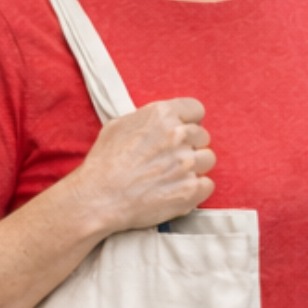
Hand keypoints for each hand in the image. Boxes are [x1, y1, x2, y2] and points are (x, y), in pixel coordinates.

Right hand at [65, 98, 214, 238]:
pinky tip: (178, 190)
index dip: (189, 121)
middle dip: (190, 146)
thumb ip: (147, 119)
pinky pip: (208, 185)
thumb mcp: (118, 125)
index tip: (182, 131)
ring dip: (194, 167)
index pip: (196, 109)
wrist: (99, 198)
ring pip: (208, 159)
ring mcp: (187, 163)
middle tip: (170, 159)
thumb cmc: (104, 163)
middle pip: (202, 136)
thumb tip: (159, 121)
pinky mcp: (191, 190)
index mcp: (162, 115)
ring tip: (173, 176)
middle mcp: (178, 135)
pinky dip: (196, 189)